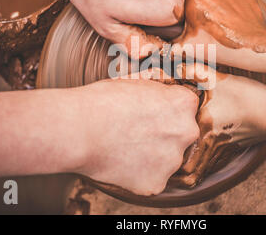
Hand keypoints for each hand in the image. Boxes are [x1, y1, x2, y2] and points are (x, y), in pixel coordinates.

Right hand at [73, 79, 199, 195]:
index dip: (167, 109)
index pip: (186, 107)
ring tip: (125, 146)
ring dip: (153, 154)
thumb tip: (165, 97)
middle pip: (181, 133)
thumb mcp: (137, 83)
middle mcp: (186, 132)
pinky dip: (140, 173)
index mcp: (183, 104)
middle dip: (165, 133)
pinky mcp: (156, 183)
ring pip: (168, 158)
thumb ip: (160, 93)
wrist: (79, 129)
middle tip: (138, 131)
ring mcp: (172, 160)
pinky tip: (121, 161)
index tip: (151, 112)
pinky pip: (153, 177)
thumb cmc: (103, 101)